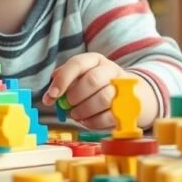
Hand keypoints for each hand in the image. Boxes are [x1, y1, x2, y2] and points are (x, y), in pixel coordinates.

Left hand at [41, 53, 157, 129]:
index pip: (77, 64)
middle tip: (66, 105)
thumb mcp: (80, 77)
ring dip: (84, 110)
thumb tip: (49, 96)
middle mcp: (110, 70)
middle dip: (75, 96)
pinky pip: (110, 116)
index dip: (62, 80)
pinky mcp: (128, 106)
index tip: (52, 95)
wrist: (132, 95)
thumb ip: (64, 83)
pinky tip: (86, 121)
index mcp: (94, 60)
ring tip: (76, 114)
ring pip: (103, 98)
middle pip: (92, 80)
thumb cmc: (97, 86)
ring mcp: (123, 88)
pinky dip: (94, 122)